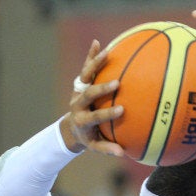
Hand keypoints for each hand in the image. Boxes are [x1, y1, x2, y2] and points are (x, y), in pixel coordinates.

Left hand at [60, 40, 123, 155]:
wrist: (72, 127)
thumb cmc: (89, 137)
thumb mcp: (96, 146)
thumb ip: (107, 148)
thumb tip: (123, 153)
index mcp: (82, 120)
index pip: (94, 116)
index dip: (107, 113)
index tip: (122, 110)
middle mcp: (78, 103)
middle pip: (88, 94)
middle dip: (101, 88)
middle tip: (116, 83)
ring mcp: (78, 91)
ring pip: (84, 76)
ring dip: (95, 64)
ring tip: (108, 53)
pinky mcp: (80, 83)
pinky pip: (86, 68)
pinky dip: (91, 56)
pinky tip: (97, 42)